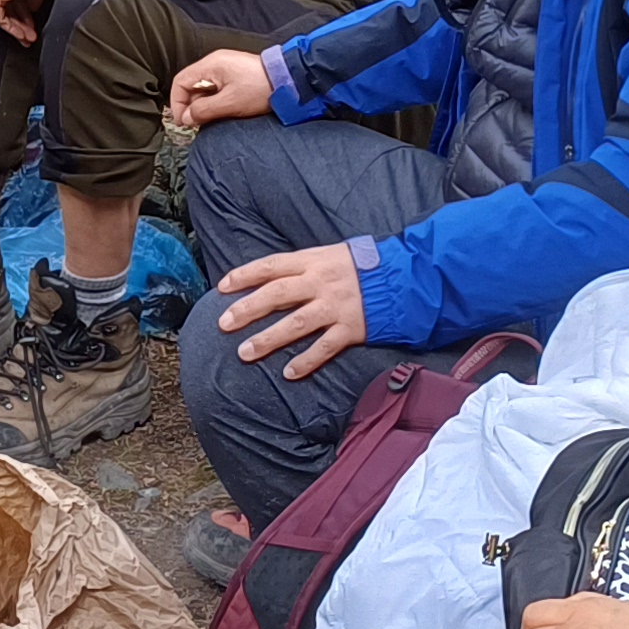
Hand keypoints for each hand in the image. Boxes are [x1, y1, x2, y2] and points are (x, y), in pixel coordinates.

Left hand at [0, 0, 44, 43]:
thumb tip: (31, 10)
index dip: (22, 11)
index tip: (30, 22)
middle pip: (5, 5)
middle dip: (19, 23)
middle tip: (29, 35)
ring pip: (1, 12)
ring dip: (17, 28)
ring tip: (29, 37)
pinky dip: (12, 27)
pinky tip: (22, 33)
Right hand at [169, 49, 273, 128]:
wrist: (289, 80)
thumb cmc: (262, 88)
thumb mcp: (229, 103)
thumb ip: (204, 111)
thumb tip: (187, 118)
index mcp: (211, 65)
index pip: (181, 81)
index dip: (177, 103)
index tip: (183, 120)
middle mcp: (216, 62)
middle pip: (191, 85)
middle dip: (192, 105)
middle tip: (198, 123)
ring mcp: (226, 67)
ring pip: (204, 88)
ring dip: (204, 104)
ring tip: (213, 117)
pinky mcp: (235, 74)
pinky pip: (216, 87)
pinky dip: (215, 100)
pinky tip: (224, 110)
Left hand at [212, 240, 369, 378]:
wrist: (405, 278)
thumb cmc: (364, 266)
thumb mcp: (331, 255)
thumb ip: (303, 267)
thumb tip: (271, 279)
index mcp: (313, 261)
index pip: (271, 266)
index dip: (245, 275)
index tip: (223, 287)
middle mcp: (321, 283)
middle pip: (277, 295)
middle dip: (247, 309)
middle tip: (223, 324)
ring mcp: (336, 306)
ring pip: (296, 324)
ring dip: (269, 339)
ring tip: (245, 353)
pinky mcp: (351, 328)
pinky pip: (325, 347)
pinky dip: (306, 361)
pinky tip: (289, 373)